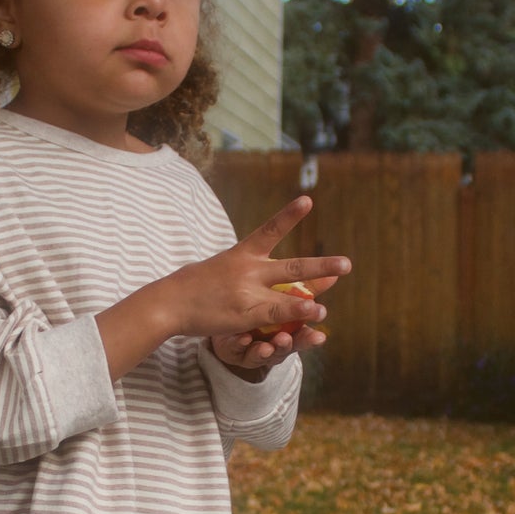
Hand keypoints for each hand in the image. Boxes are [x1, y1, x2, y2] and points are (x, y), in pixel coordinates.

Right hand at [95, 193, 350, 386]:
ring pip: (290, 290)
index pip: (268, 231)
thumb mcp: (213, 270)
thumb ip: (236, 269)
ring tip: (339, 285)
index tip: (308, 200)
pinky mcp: (247, 313)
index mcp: (239, 256)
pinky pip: (278, 313)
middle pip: (292, 266)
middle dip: (320, 266)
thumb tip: (246, 268)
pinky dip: (299, 312)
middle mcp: (248, 271)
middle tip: (347, 264)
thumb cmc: (188, 288)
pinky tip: (318, 312)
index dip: (289, 216)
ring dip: (317, 289)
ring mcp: (249, 292)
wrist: (168, 303)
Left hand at [208, 271, 339, 376]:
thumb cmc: (261, 311)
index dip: (310, 339)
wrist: (226, 326)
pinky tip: (244, 338)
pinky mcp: (232, 350)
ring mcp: (251, 348)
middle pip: (286, 347)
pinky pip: (237, 348)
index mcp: (287, 335)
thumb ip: (306, 290)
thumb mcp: (282, 300)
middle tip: (303, 340)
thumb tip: (334, 275)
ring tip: (279, 339)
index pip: (302, 339)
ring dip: (273, 347)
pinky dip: (241, 344)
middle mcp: (271, 345)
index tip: (320, 337)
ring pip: (264, 353)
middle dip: (295, 344)